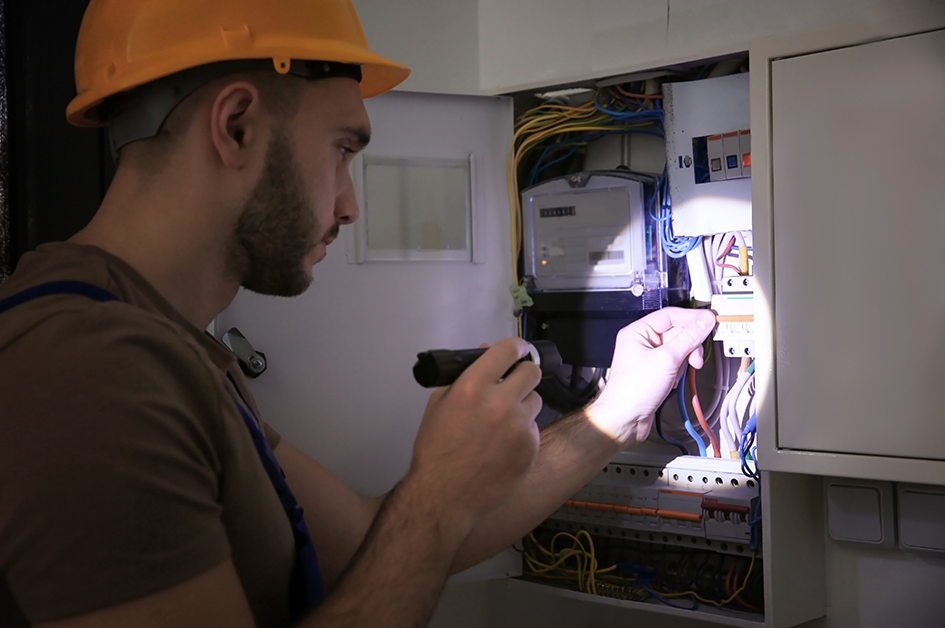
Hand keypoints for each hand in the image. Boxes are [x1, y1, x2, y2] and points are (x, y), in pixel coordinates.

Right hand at [407, 338, 542, 532]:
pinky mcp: (529, 448)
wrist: (443, 495)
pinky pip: (533, 429)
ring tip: (502, 422)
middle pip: (532, 372)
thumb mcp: (440, 405)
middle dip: (523, 374)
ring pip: (535, 401)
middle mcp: (499, 404)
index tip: (518, 349)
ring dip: (523, 405)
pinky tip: (503, 445)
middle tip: (514, 383)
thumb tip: (484, 355)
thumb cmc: (437, 452)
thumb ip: (464, 377)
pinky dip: (522, 433)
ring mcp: (518, 427)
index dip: (516, 347)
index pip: (507, 350)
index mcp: (472, 387)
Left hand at [587, 307, 715, 443]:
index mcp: (638, 331)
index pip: (670, 315)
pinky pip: (675, 363)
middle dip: (689, 346)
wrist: (625, 419)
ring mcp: (649, 357)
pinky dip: (679, 372)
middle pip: (677, 332)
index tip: (710, 322)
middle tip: (695, 357)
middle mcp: (642, 342)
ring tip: (677, 373)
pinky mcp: (655, 372)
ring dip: (684, 362)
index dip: (692, 318)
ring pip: (679, 349)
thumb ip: (689, 337)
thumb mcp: (667, 359)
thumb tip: (704, 321)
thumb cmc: (632, 391)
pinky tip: (673, 381)